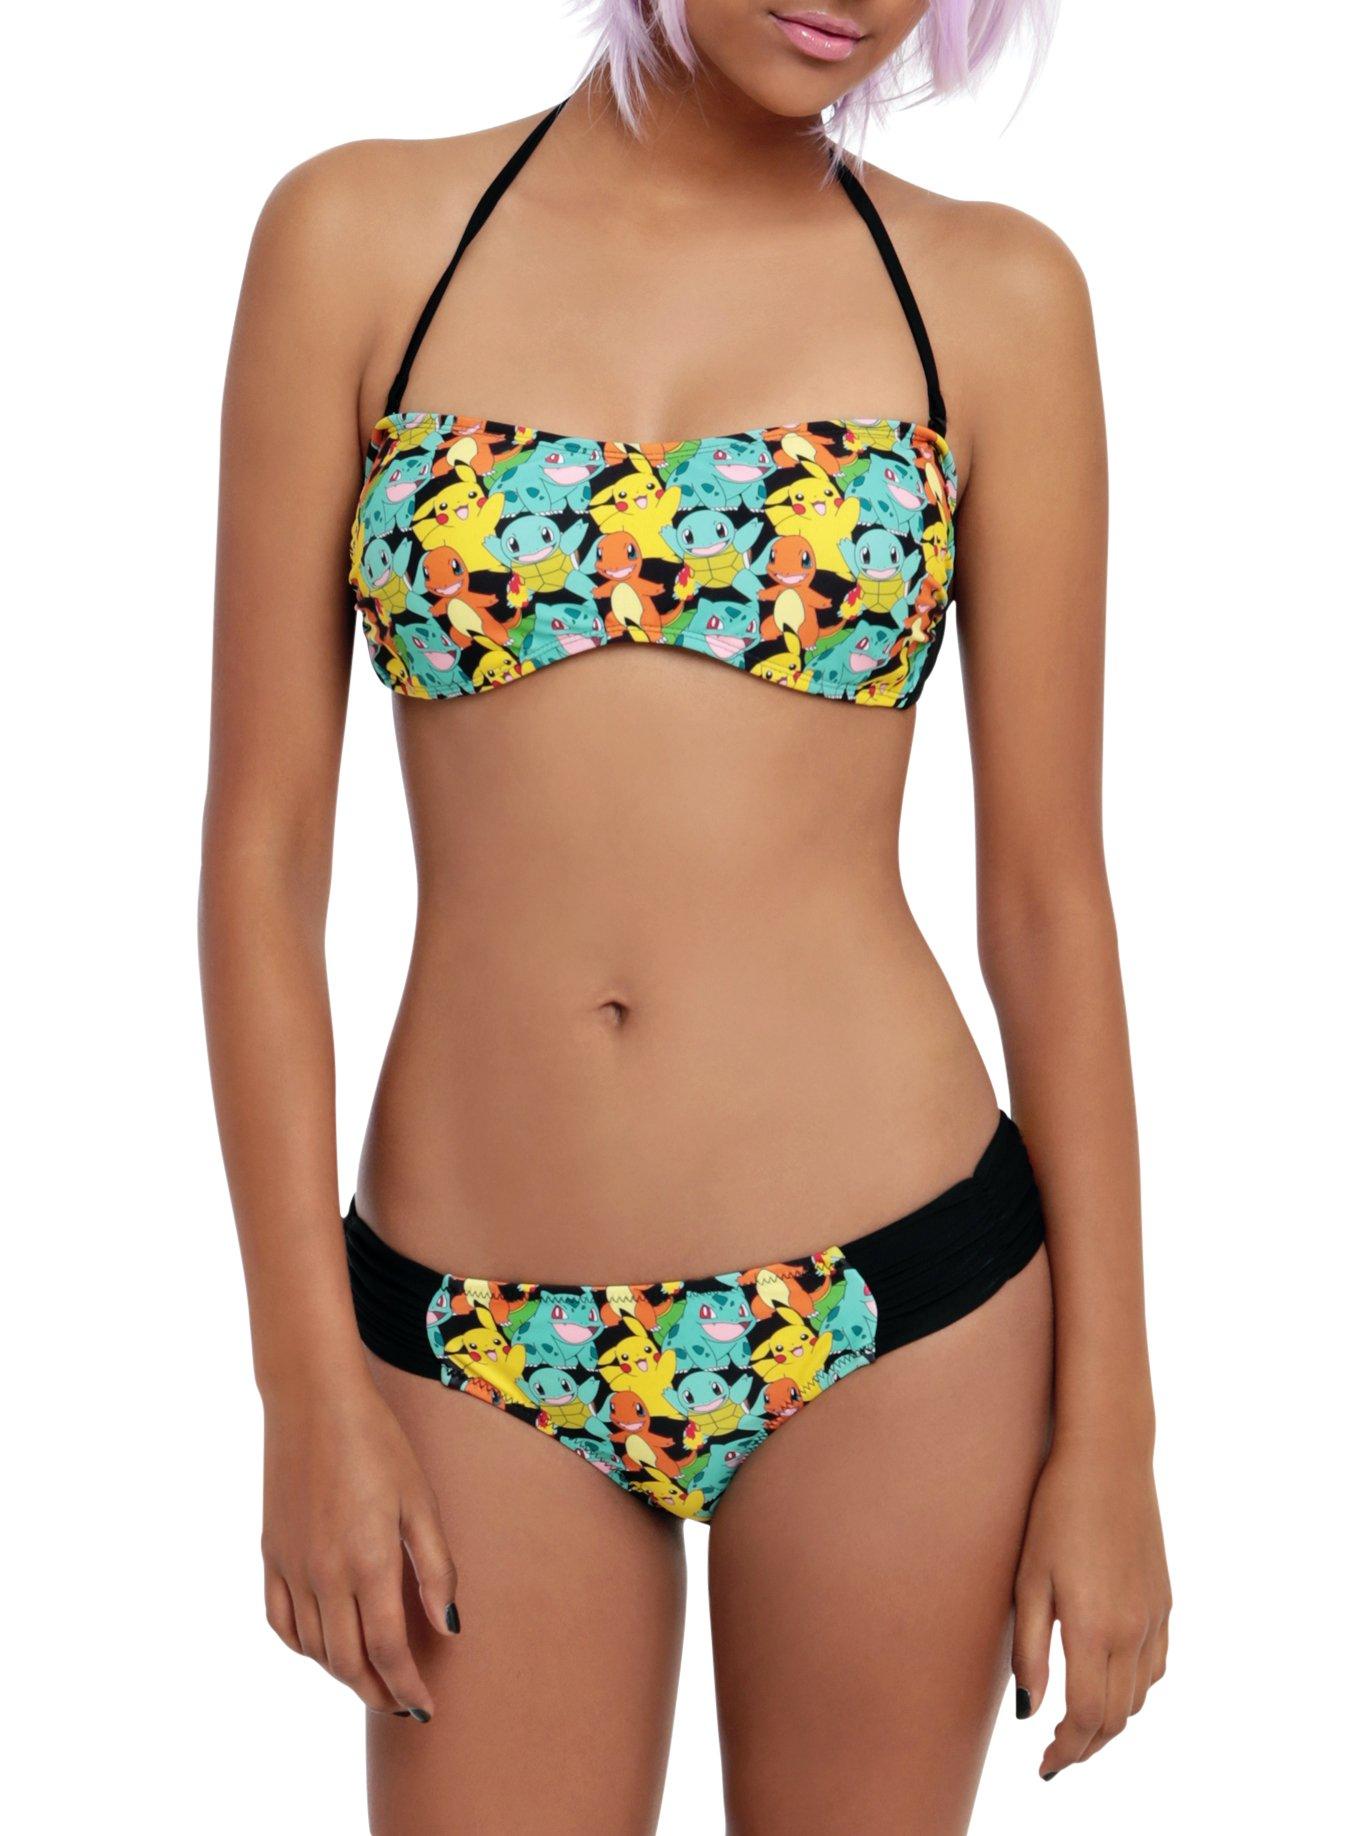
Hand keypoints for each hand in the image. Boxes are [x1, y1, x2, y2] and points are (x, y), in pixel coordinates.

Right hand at [260, 1377, 458, 1718]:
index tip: (426, 1706)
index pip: (388, 1652)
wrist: (313, 1401)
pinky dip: (303, 1646)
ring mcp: (292, 1567)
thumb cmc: (377, 1443)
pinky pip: (281, 1622)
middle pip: (348, 1663)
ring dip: (343, 1673)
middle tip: (402, 1703)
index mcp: (368, 1562)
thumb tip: (450, 1628)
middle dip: (377, 1693)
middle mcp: (325, 1575)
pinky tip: (323, 1646)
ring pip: (314, 1649)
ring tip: (372, 1677)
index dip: (407, 1687)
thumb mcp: (421, 1501)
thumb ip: (436, 1569)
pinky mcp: (271, 1555)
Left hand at [1012, 1438, 1170, 1778]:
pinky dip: (1135, 1690)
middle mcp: (1133, 1631)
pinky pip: (1157, 1666)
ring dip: (1110, 1721)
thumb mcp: (1028, 1577)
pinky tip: (1112, 1683)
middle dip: (1085, 1746)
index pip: (1085, 1717)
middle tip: (1055, 1757)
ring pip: (1139, 1697)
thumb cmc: (1056, 1510)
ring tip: (1076, 1725)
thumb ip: (1029, 1649)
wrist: (1109, 1459)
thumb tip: (1028, 1709)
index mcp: (1094, 1628)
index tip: (1043, 1764)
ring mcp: (1155, 1616)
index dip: (1065, 1751)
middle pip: (1115, 1717)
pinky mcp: (1165, 1601)